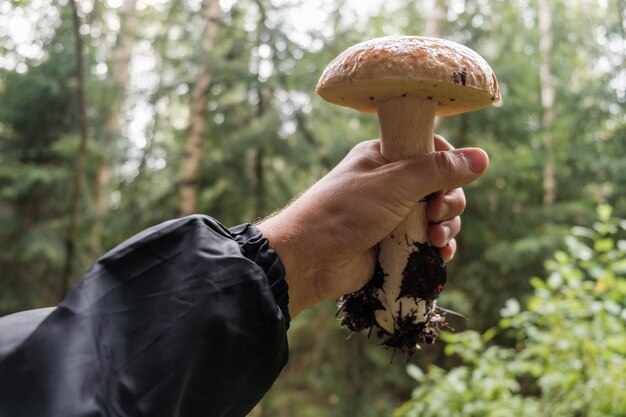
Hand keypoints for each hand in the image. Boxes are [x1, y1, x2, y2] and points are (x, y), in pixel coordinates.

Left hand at [257, 135, 488, 316]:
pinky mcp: (394, 243)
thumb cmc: (348, 210)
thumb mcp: (395, 183)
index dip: (449, 165)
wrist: (311, 258)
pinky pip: (428, 241)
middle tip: (435, 214)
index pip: (432, 150)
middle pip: (441, 186)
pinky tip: (440, 255)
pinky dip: (438, 247)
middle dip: (448, 202)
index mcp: (386, 156)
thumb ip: (439, 170)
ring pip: (438, 216)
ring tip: (436, 240)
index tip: (452, 179)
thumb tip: (482, 158)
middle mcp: (391, 183)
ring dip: (446, 227)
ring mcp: (393, 214)